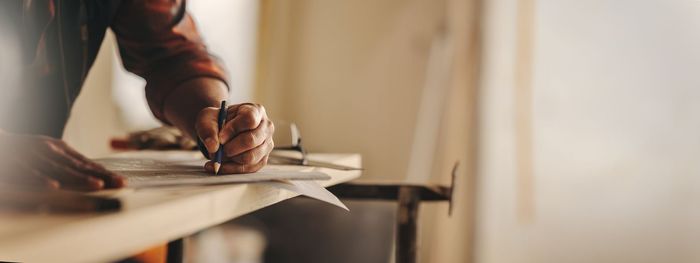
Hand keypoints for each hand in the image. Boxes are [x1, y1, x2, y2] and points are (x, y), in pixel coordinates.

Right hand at [0, 132, 124, 190]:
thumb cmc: (26, 148)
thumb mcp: (51, 150)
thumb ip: (69, 160)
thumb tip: (93, 170)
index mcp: (60, 148)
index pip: (87, 163)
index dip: (105, 172)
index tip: (122, 180)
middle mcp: (51, 151)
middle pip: (80, 167)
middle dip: (101, 176)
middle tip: (120, 183)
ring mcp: (36, 156)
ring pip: (60, 170)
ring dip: (79, 178)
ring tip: (97, 185)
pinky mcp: (19, 163)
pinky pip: (31, 174)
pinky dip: (42, 179)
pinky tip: (54, 187)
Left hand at [195, 103, 273, 173]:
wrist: (222, 131)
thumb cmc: (218, 121)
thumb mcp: (208, 119)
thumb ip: (208, 130)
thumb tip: (213, 148)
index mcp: (256, 111)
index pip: (249, 119)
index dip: (233, 129)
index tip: (220, 138)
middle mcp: (266, 127)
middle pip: (252, 140)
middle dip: (230, 148)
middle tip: (218, 150)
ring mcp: (267, 144)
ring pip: (250, 157)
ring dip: (230, 160)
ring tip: (217, 157)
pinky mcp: (262, 159)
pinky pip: (248, 169)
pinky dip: (231, 169)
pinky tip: (218, 166)